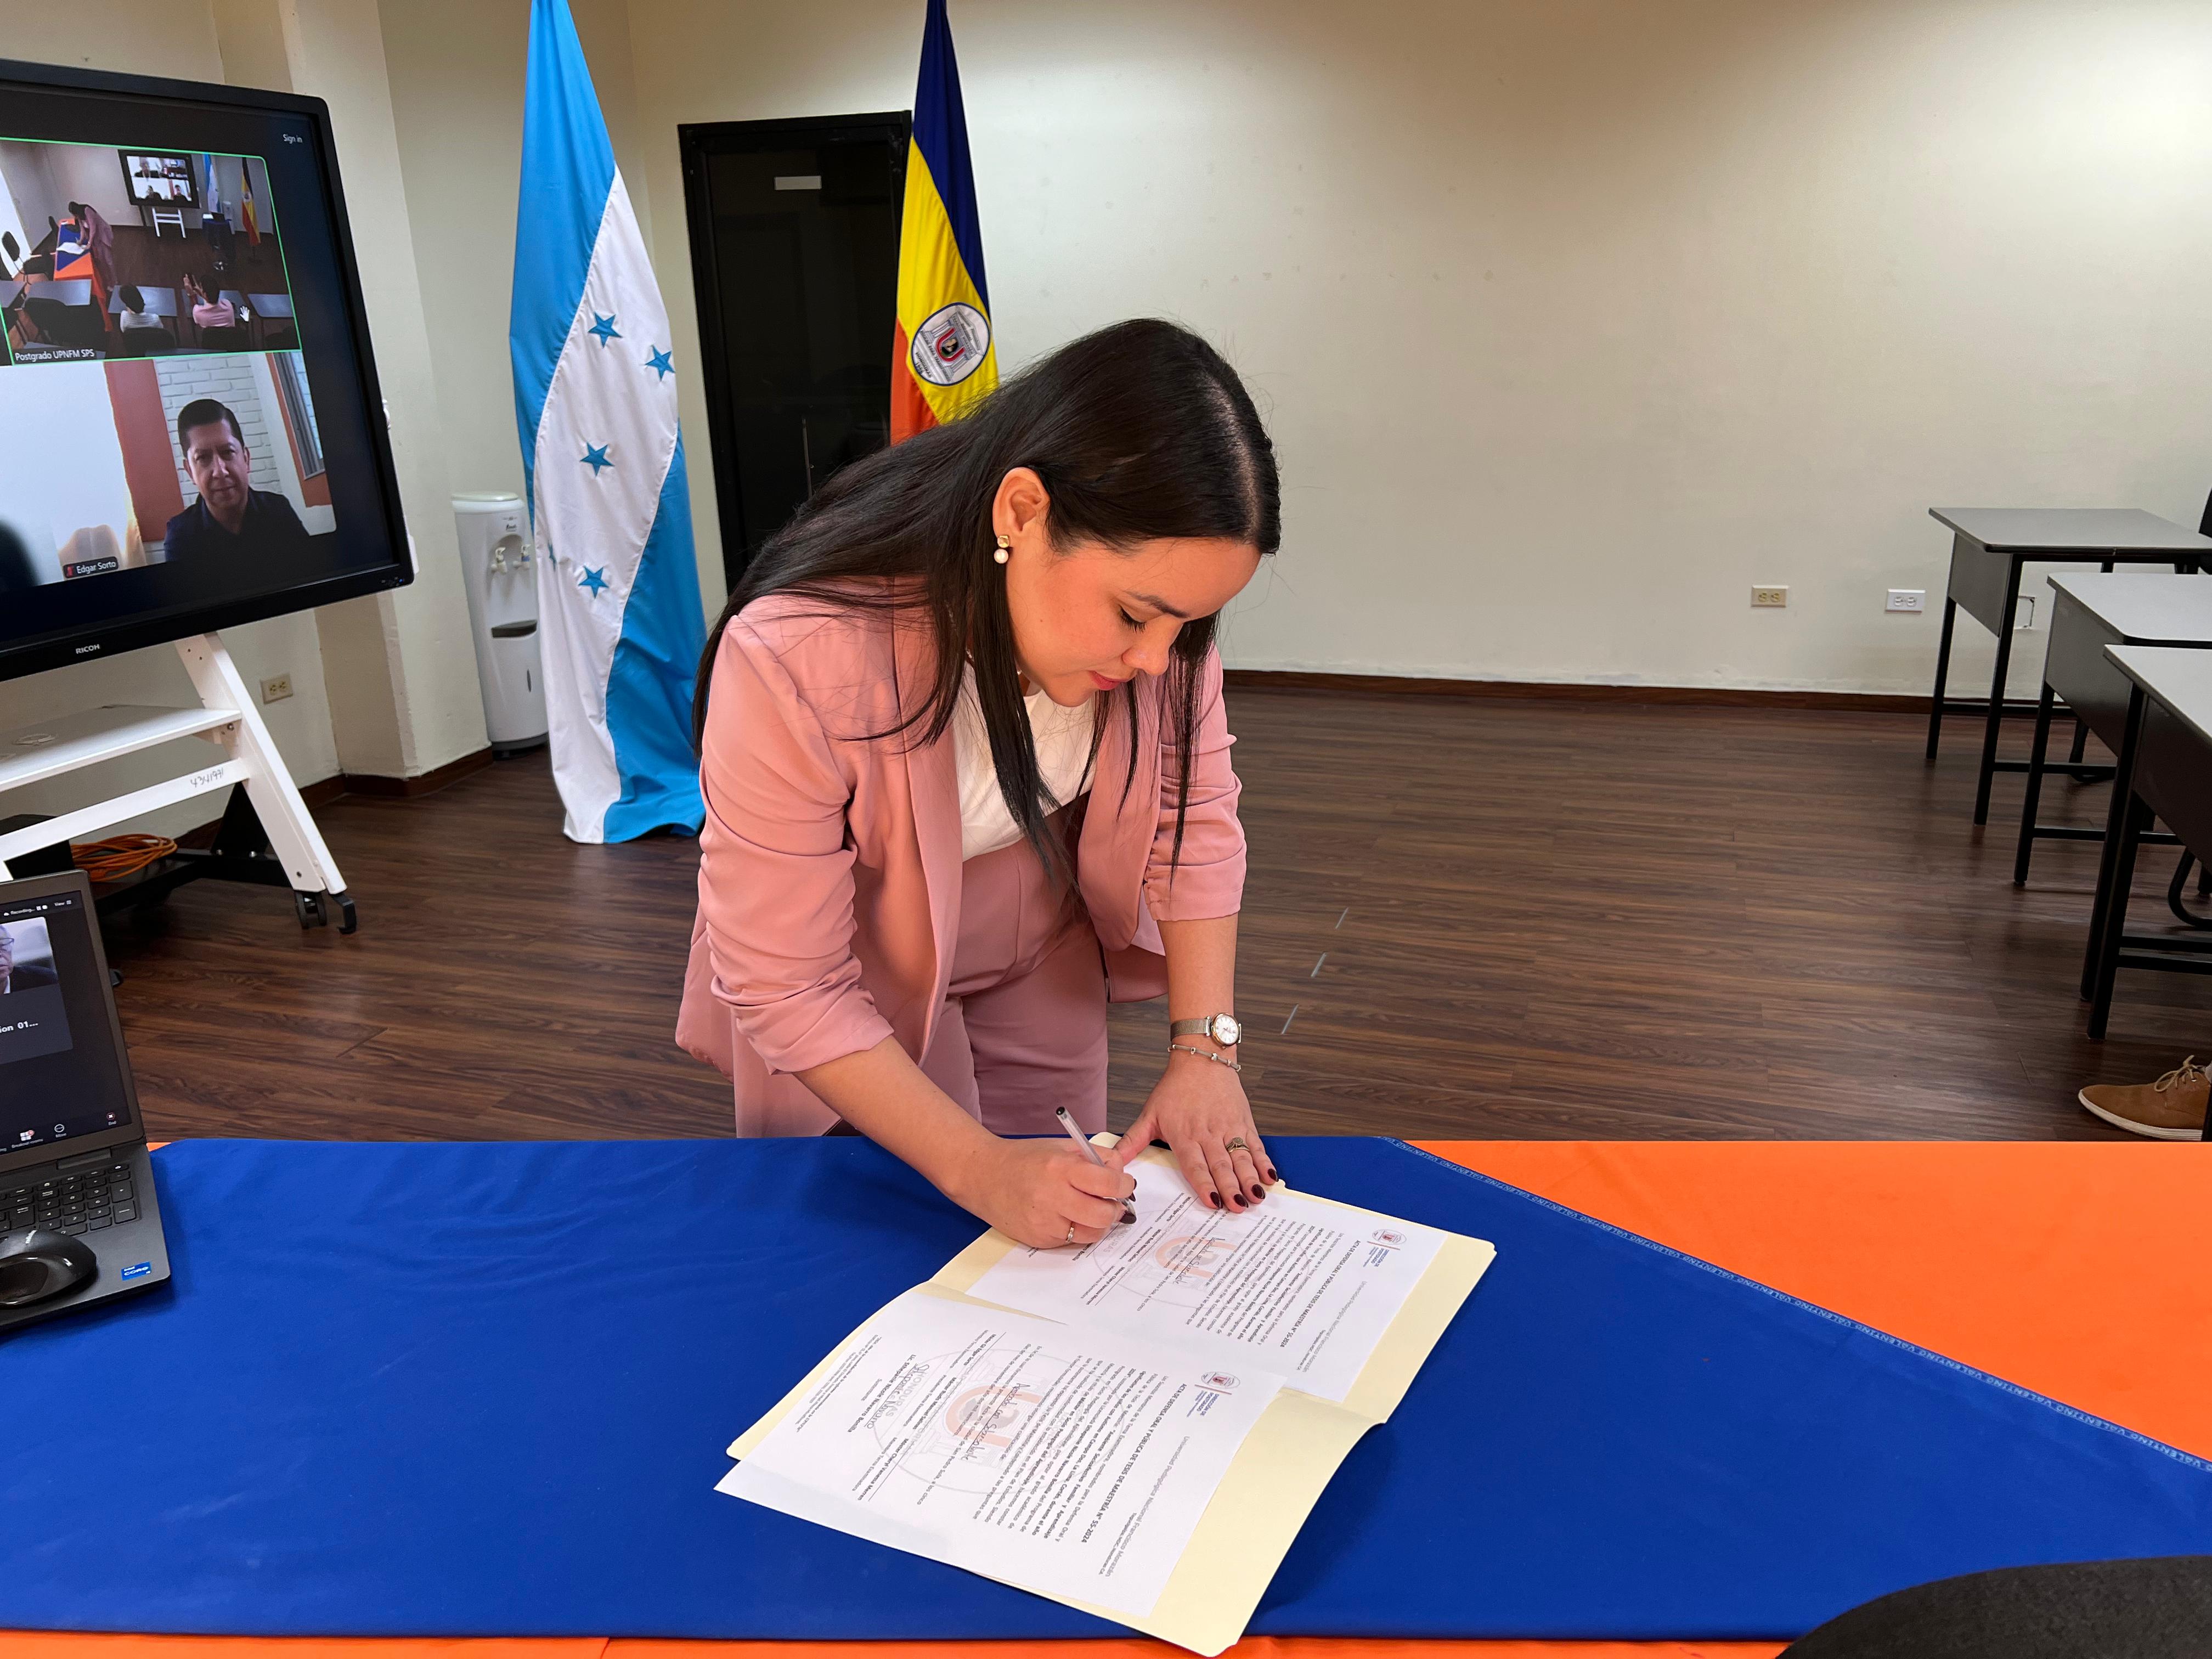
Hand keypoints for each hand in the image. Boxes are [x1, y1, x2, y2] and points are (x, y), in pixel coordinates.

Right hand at [953, 1137, 1134, 1249]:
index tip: (1125, 1184)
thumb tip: (1120, 1171)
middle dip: (1115, 1209)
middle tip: (1113, 1201)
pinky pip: (1071, 1241)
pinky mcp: (1038, 1239)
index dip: (1124, 1185)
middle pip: (1103, 1215)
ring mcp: (1044, 1222)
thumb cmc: (1022, 1159)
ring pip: (1091, 1234)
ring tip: (1092, 1209)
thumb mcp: (1061, 1147)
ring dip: (1099, 1223)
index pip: (1108, 1183)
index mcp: (1060, 1168)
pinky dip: (1077, 1230)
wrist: (983, 1176)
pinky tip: (1068, 1215)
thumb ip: (1094, 1156)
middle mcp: (1052, 1197)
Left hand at [1114, 1047, 1276, 1212]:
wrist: (1202, 1059)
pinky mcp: (1244, 1123)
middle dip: (1231, 1187)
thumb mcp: (1150, 1114)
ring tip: (1256, 1197)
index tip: (1212, 1201)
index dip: (1204, 1183)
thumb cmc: (1175, 1088)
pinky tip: (1270, 1178)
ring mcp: (1229, 1128)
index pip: (1195, 1164)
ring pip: (1241, 1157)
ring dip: (1249, 1178)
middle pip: (1221, 1165)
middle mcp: (1208, 1133)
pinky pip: (1256, 1146)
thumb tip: (1111, 1162)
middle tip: (1239, 1207)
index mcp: (1184, 1135)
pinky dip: (1264, 1162)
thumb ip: (1132, 1141)